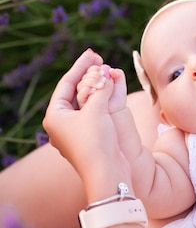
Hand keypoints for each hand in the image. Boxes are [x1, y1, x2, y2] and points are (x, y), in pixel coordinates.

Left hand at [43, 49, 130, 184]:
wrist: (107, 173)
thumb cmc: (96, 141)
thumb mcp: (96, 110)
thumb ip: (100, 88)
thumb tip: (106, 71)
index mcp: (54, 117)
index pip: (66, 84)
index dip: (80, 66)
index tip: (92, 53)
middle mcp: (61, 124)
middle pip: (74, 92)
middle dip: (88, 75)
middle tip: (100, 59)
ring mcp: (74, 132)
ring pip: (84, 102)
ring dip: (96, 87)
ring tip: (106, 71)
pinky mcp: (88, 138)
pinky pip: (92, 112)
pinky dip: (100, 100)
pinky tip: (109, 90)